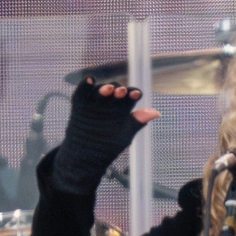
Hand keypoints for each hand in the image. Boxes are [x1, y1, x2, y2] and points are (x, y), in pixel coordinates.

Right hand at [44, 77, 160, 194]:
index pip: (129, 97)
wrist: (86, 157)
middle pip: (115, 91)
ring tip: (108, 89)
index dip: (133, 94)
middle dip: (119, 91)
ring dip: (104, 87)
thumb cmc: (108, 146)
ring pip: (100, 90)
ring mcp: (94, 102)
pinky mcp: (80, 104)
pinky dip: (85, 85)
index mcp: (122, 108)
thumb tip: (156, 112)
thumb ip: (137, 122)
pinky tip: (90, 79)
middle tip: (122, 91)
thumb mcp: (125, 135)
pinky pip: (82, 93)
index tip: (137, 94)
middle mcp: (109, 102)